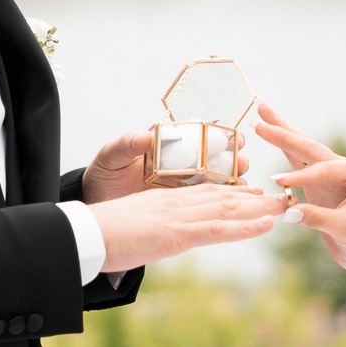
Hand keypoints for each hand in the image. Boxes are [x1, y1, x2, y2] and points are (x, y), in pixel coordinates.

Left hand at [79, 126, 251, 202]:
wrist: (99, 203)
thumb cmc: (106, 173)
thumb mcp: (111, 158)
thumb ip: (126, 146)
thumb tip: (144, 137)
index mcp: (170, 145)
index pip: (203, 134)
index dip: (224, 135)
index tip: (236, 137)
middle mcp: (183, 163)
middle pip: (218, 158)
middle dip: (236, 159)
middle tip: (243, 164)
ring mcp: (185, 185)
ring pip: (218, 182)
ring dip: (236, 184)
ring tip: (246, 188)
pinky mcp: (183, 207)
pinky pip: (207, 205)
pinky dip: (224, 207)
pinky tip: (238, 211)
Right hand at [86, 183, 285, 270]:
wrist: (83, 235)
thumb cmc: (97, 236)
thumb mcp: (128, 229)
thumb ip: (145, 230)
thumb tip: (153, 238)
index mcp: (163, 201)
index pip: (204, 193)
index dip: (231, 192)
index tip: (252, 190)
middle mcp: (175, 202)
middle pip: (222, 197)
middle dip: (253, 197)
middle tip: (280, 196)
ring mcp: (179, 215)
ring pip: (227, 208)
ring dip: (260, 208)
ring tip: (285, 206)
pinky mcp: (178, 232)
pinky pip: (218, 228)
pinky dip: (245, 226)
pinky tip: (266, 225)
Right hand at [253, 101, 345, 282]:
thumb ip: (317, 218)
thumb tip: (288, 213)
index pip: (324, 169)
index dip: (300, 176)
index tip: (277, 181)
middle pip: (310, 147)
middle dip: (283, 131)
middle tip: (259, 113)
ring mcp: (332, 172)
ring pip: (301, 150)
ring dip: (280, 132)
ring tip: (261, 111)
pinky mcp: (320, 182)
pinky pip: (298, 164)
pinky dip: (282, 150)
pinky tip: (270, 134)